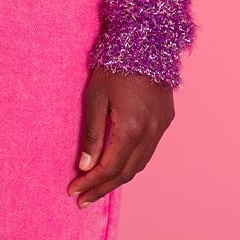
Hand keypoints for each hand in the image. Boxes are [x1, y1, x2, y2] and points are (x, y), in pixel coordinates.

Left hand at [69, 68, 174, 205]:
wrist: (147, 40)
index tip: (74, 192)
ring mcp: (162, 128)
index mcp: (132, 128)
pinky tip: (118, 166)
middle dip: (103, 188)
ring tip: (97, 188)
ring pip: (139, 165)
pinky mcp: (166, 121)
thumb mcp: (95, 97)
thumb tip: (85, 166)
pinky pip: (148, 151)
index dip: (91, 183)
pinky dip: (132, 164)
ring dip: (118, 179)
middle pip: (126, 173)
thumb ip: (93, 135)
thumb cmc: (114, 66)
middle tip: (83, 199)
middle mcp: (151, 133)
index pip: (109, 168)